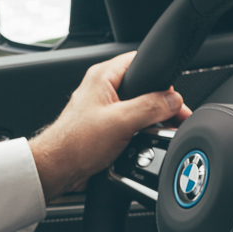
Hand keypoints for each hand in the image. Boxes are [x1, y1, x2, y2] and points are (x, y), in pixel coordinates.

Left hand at [29, 51, 190, 201]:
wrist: (59, 169)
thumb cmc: (75, 143)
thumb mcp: (120, 122)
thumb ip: (150, 107)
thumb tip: (173, 101)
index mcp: (103, 76)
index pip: (140, 61)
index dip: (160, 77)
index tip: (173, 96)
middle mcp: (103, 89)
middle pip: (143, 87)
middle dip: (161, 104)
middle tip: (174, 118)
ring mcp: (104, 108)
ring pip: (139, 108)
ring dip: (152, 120)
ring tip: (160, 132)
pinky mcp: (106, 126)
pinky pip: (132, 124)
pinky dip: (142, 132)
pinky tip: (146, 142)